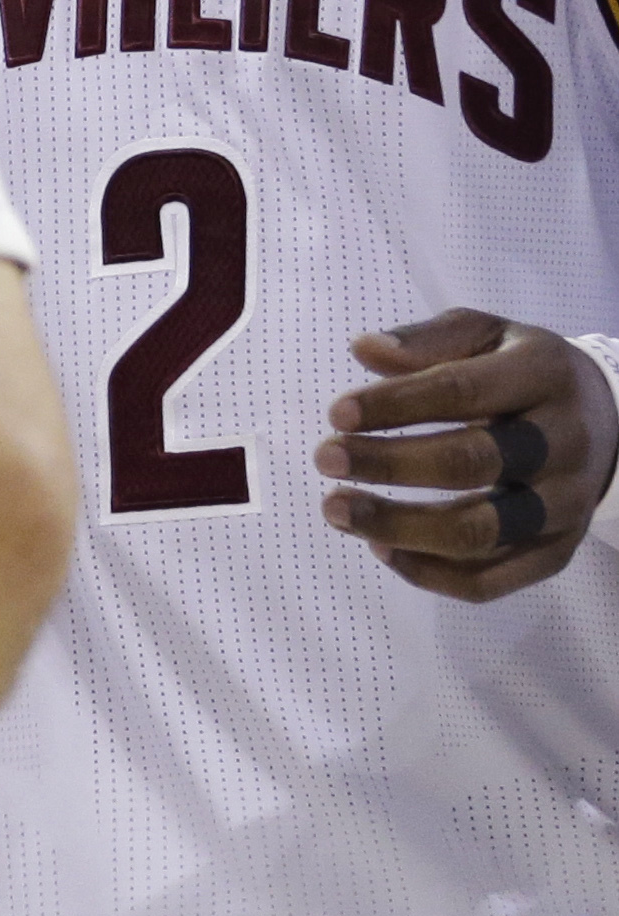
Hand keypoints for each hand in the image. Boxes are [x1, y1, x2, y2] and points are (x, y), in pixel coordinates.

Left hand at [317, 309, 616, 600]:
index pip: (463, 390)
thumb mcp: (487, 335)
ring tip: (336, 510)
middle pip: (473, 463)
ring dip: (400, 527)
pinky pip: (493, 580)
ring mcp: (566, 505)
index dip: (397, 404)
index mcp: (544, 377)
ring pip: (481, 531)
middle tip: (324, 458)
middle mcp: (565, 444)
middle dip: (390, 464)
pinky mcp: (559, 551)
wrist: (609, 424)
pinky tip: (380, 548)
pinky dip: (431, 573)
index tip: (336, 413)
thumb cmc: (521, 373)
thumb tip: (363, 349)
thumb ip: (428, 340)